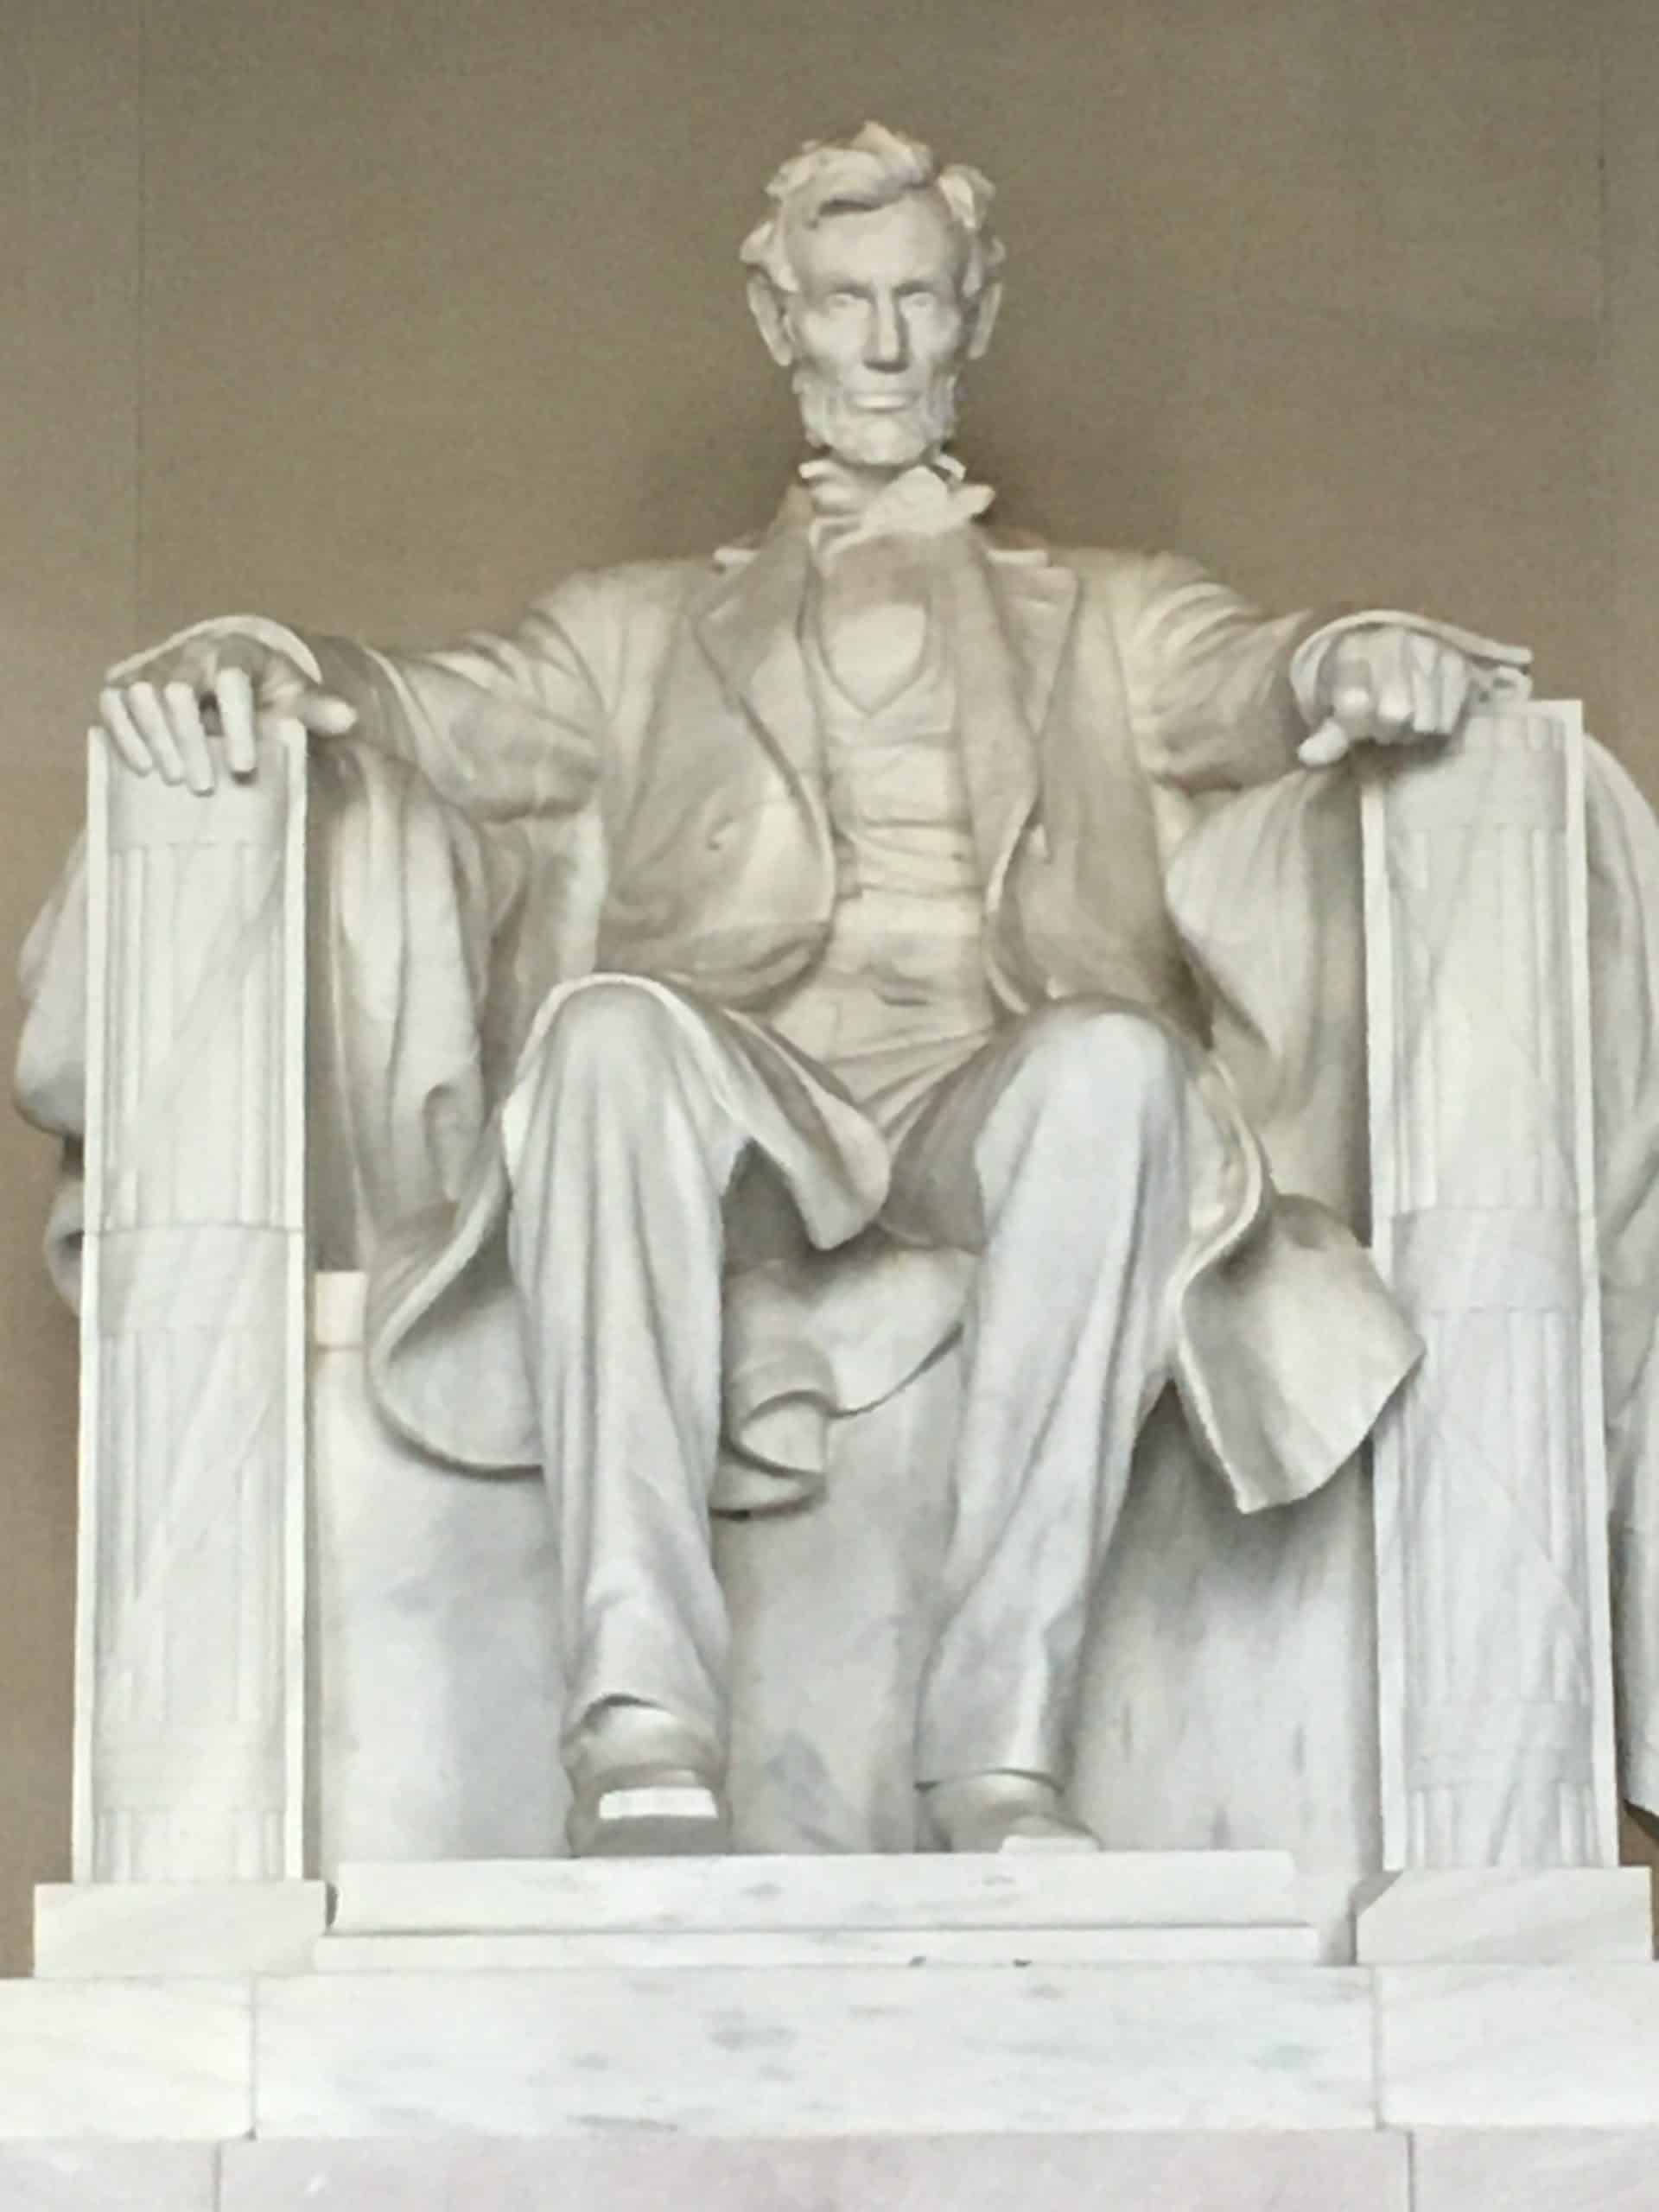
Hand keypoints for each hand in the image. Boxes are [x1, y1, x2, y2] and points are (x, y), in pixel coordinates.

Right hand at [94, 631, 355, 791]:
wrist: (232, 683)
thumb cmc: (270, 697)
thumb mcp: (298, 701)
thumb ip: (319, 710)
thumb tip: (349, 718)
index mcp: (236, 651)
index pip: (231, 679)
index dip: (237, 722)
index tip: (245, 767)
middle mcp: (190, 652)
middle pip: (177, 690)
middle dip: (190, 740)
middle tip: (205, 786)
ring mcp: (155, 665)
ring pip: (140, 694)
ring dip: (155, 739)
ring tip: (176, 779)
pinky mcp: (126, 681)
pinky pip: (112, 702)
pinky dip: (124, 734)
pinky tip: (144, 768)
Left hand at [1297, 626, 1474, 767]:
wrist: (1386, 653)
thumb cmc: (1356, 689)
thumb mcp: (1333, 712)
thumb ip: (1326, 737)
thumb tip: (1308, 756)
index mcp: (1353, 652)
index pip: (1355, 705)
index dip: (1356, 724)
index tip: (1357, 720)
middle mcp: (1393, 643)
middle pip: (1396, 715)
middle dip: (1387, 730)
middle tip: (1384, 724)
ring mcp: (1428, 649)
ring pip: (1425, 720)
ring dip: (1414, 730)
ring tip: (1407, 718)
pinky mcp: (1456, 663)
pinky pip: (1449, 717)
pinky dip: (1437, 724)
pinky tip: (1428, 711)